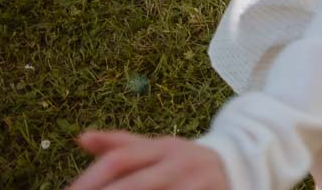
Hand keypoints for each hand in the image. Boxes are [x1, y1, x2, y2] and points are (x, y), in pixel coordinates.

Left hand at [67, 131, 227, 189]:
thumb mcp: (157, 149)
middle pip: (134, 183)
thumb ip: (121, 146)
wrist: (240, 166)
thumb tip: (81, 137)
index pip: (120, 159)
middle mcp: (179, 161)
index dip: (89, 180)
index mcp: (162, 146)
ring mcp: (197, 180)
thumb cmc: (185, 163)